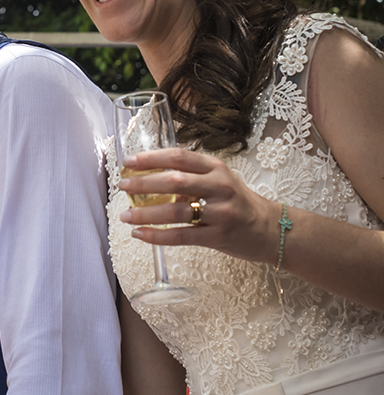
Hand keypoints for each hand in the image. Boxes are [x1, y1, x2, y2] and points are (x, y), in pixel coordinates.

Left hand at [118, 148, 278, 264]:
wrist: (271, 229)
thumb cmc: (238, 202)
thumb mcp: (219, 180)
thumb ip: (191, 175)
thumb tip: (149, 173)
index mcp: (216, 168)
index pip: (179, 157)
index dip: (151, 158)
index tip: (129, 162)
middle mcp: (220, 187)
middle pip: (174, 182)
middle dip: (143, 183)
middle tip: (122, 186)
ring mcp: (220, 213)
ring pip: (176, 211)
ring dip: (145, 214)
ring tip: (125, 215)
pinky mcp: (218, 237)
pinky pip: (181, 236)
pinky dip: (157, 236)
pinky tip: (139, 234)